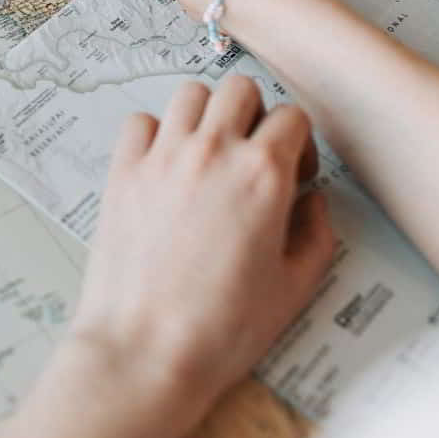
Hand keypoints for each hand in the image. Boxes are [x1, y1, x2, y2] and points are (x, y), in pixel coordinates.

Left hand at [0, 78, 335, 437]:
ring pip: (189, 93)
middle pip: (240, 88)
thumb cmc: (220, 328)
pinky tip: (163, 166)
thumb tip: (313, 202)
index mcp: (263, 175)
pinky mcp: (122, 171)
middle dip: (253, 114)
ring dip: (205, 114)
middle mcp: (213, 153)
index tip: (292, 173)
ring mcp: (162, 157)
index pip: (292, 116)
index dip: (298, 143)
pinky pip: (140, 121)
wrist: (147, 349)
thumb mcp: (296, 287)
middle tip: (250, 154)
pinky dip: (153, 133)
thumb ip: (316, 232)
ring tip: (207, 154)